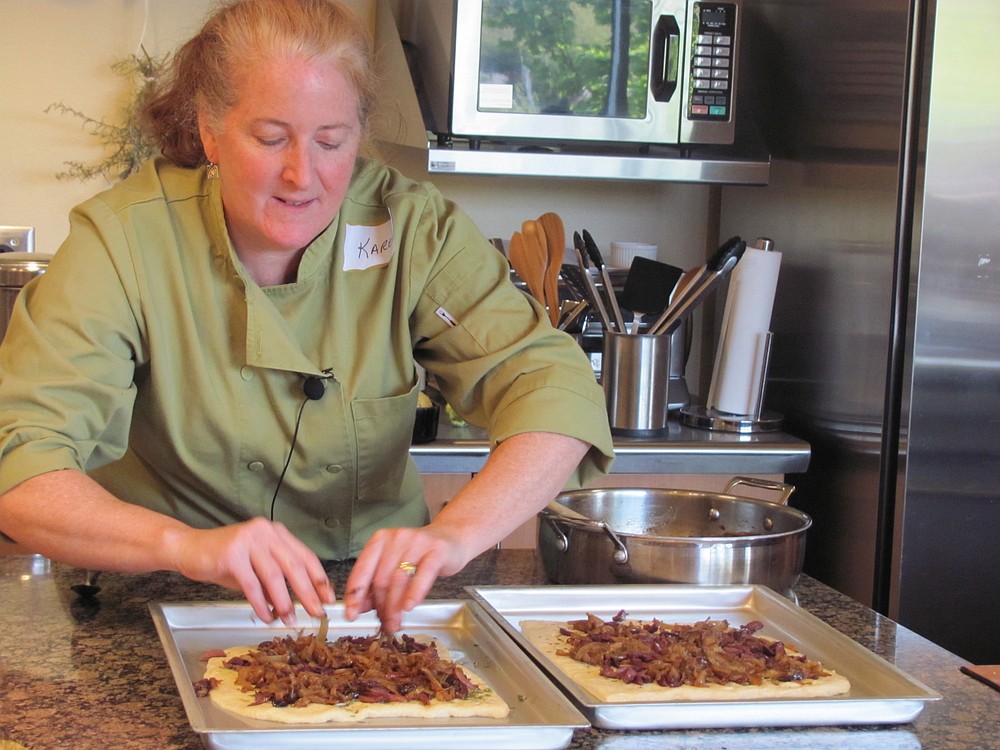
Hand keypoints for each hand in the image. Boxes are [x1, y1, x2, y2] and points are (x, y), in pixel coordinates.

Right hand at [166, 517, 333, 624]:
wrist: (189, 548)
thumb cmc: (225, 559)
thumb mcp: (256, 566)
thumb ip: (277, 578)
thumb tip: (302, 602)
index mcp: (276, 533)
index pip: (305, 556)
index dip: (319, 578)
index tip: (328, 598)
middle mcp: (265, 532)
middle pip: (294, 566)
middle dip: (308, 593)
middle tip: (317, 613)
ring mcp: (248, 541)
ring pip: (274, 577)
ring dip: (284, 602)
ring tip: (289, 619)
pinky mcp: (231, 554)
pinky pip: (251, 585)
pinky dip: (260, 604)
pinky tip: (265, 617)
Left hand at [342, 525, 469, 634]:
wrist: (451, 538)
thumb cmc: (419, 555)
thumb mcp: (393, 565)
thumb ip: (375, 583)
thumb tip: (360, 608)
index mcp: (379, 540)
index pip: (361, 570)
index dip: (355, 595)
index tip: (351, 615)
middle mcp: (395, 538)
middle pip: (381, 579)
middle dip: (380, 607)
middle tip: (384, 625)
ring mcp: (416, 542)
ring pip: (398, 580)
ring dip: (395, 607)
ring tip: (395, 624)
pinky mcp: (436, 551)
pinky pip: (422, 575)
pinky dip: (414, 593)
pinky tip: (409, 607)